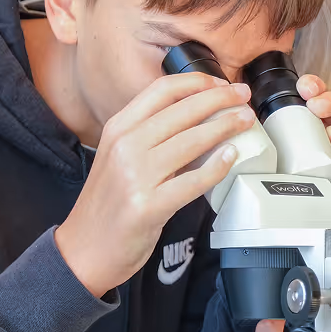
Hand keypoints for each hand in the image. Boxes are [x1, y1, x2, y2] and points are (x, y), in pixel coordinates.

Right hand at [55, 73, 254, 297]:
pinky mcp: (148, 205)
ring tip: (245, 120)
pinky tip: (231, 157)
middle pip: (182, 110)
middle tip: (244, 96)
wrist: (84, 249)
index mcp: (118, 128)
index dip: (196, 81)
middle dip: (220, 98)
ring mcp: (136, 176)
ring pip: (191, 140)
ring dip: (225, 126)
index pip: (161, 90)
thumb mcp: (120, 157)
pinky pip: (192, 181)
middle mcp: (125, 146)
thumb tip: (197, 117)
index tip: (221, 82)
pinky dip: (216, 167)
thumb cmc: (109, 204)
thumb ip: (150, 135)